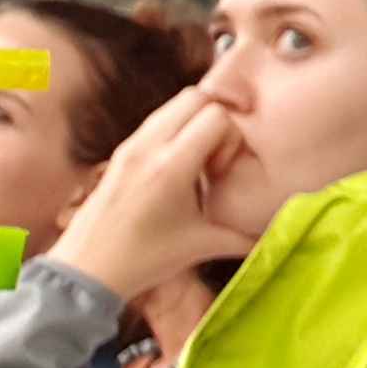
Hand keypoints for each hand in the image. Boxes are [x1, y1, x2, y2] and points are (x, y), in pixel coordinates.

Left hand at [47, 88, 252, 301]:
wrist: (85, 271)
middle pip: (196, 96)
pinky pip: (157, 120)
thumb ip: (244, 236)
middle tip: (215, 153)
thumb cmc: (142, 260)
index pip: (216, 116)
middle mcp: (149, 147)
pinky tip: (177, 167)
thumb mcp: (200, 246)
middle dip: (216, 117)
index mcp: (171, 166)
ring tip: (196, 159)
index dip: (231, 137)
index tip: (221, 171)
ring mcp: (130, 146)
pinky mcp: (120, 151)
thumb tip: (281, 235)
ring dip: (194, 121)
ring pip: (174, 103)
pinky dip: (175, 129)